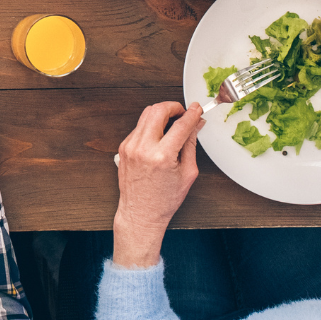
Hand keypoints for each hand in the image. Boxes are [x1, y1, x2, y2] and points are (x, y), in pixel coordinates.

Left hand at [112, 102, 203, 267]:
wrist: (141, 212)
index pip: (180, 125)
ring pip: (146, 114)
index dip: (191, 113)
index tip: (197, 109)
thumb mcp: (187, 174)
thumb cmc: (164, 199)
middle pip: (158, 110)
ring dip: (162, 114)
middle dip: (173, 107)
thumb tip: (195, 125)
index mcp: (162, 156)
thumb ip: (191, 145)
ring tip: (173, 123)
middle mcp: (143, 148)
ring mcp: (130, 146)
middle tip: (183, 113)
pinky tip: (160, 137)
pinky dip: (151, 126)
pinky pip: (139, 127)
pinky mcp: (123, 147)